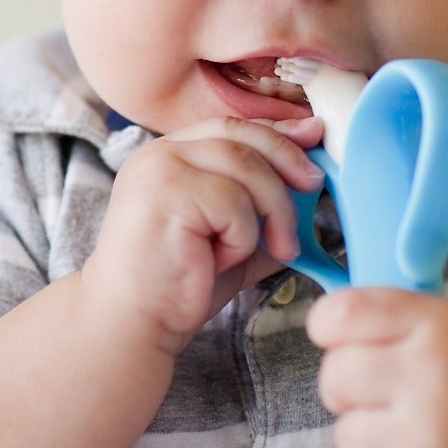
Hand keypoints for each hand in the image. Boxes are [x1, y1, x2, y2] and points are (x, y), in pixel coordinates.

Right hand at [86, 116, 324, 355]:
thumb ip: (264, 207)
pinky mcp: (165, 193)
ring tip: (267, 247)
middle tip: (312, 188)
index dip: (278, 132)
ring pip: (246, 167)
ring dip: (270, 212)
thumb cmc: (179, 285)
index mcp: (171, 155)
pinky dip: (241, 238)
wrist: (133, 322)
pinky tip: (219, 259)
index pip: (232, 126)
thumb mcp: (235, 236)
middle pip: (241, 135)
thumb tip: (311, 181)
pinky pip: (233, 203)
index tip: (313, 138)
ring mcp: (160, 169)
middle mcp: (160, 153)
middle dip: (287, 160)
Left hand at [307, 287, 447, 447]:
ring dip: (372, 437)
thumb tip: (325, 326)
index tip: (344, 339)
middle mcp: (431, 379)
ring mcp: (428, 443)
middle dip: (354, 387)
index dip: (331, 329)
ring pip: (346, 437)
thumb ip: (401, 321)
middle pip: (334, 378)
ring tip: (421, 432)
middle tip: (394, 392)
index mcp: (440, 326)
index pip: (339, 317)